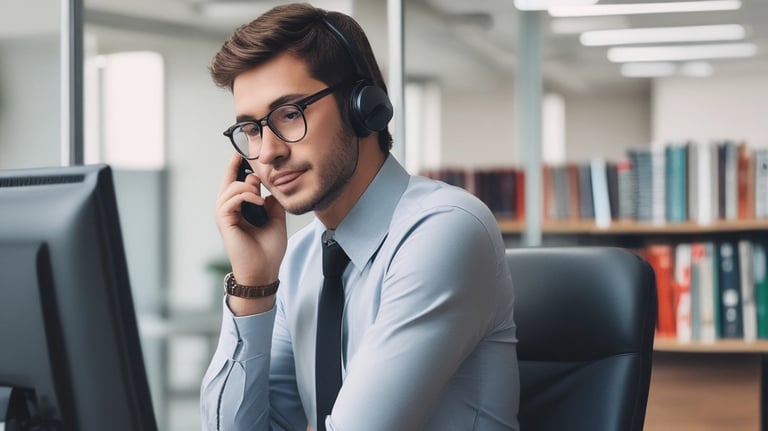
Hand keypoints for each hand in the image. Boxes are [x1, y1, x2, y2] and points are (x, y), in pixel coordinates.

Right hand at [215, 153, 286, 295]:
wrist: (264, 269)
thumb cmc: (269, 249)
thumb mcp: (276, 219)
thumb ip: (273, 203)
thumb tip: (271, 190)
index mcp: (239, 208)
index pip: (235, 182)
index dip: (238, 167)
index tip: (243, 153)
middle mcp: (228, 209)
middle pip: (229, 180)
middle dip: (240, 170)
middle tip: (255, 171)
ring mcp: (224, 215)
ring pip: (231, 187)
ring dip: (248, 186)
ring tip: (261, 196)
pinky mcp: (224, 221)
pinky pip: (230, 199)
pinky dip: (245, 196)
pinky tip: (259, 201)